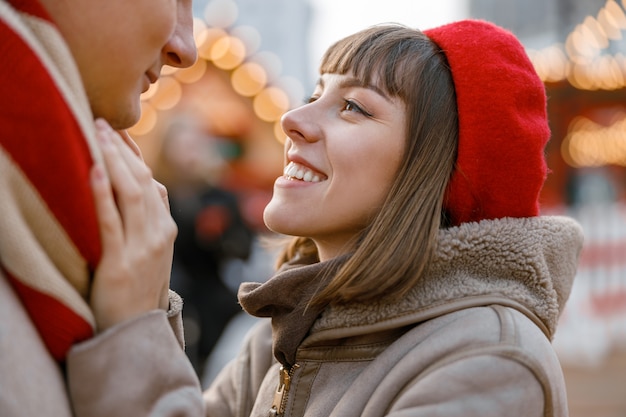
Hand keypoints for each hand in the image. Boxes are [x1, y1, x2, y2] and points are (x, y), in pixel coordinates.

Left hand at [89, 119, 177, 330]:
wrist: (137, 330)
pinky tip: (94, 170)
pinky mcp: (121, 264)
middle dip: (122, 150)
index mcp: (166, 229)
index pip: (151, 182)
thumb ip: (145, 222)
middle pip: (143, 181)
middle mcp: (160, 234)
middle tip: (101, 122)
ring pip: (132, 194)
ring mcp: (143, 248)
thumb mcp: (150, 253)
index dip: (133, 155)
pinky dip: (103, 194)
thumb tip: (129, 189)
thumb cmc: (138, 289)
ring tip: (96, 134)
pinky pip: (112, 222)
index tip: (116, 132)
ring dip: (114, 161)